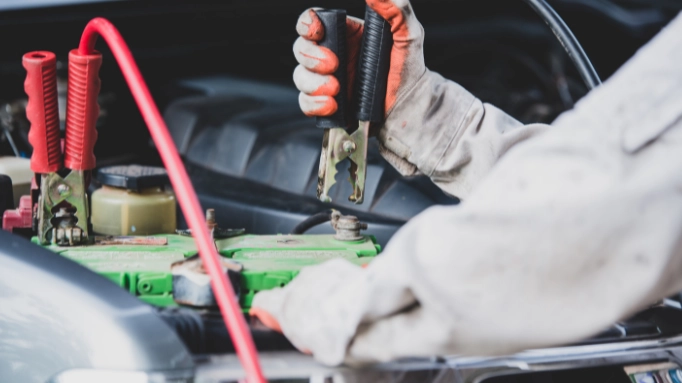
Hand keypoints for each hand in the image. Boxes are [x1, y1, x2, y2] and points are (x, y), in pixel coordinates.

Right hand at [293, 1, 427, 173]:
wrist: (410, 106)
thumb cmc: (409, 69)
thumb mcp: (408, 35)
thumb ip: (396, 10)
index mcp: (345, 34)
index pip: (313, 21)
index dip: (307, 24)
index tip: (316, 31)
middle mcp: (332, 55)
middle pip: (301, 48)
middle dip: (311, 56)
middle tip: (333, 65)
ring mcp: (327, 80)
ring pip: (300, 76)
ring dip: (313, 83)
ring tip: (336, 89)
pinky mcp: (327, 104)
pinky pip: (306, 103)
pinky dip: (314, 104)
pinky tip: (332, 105)